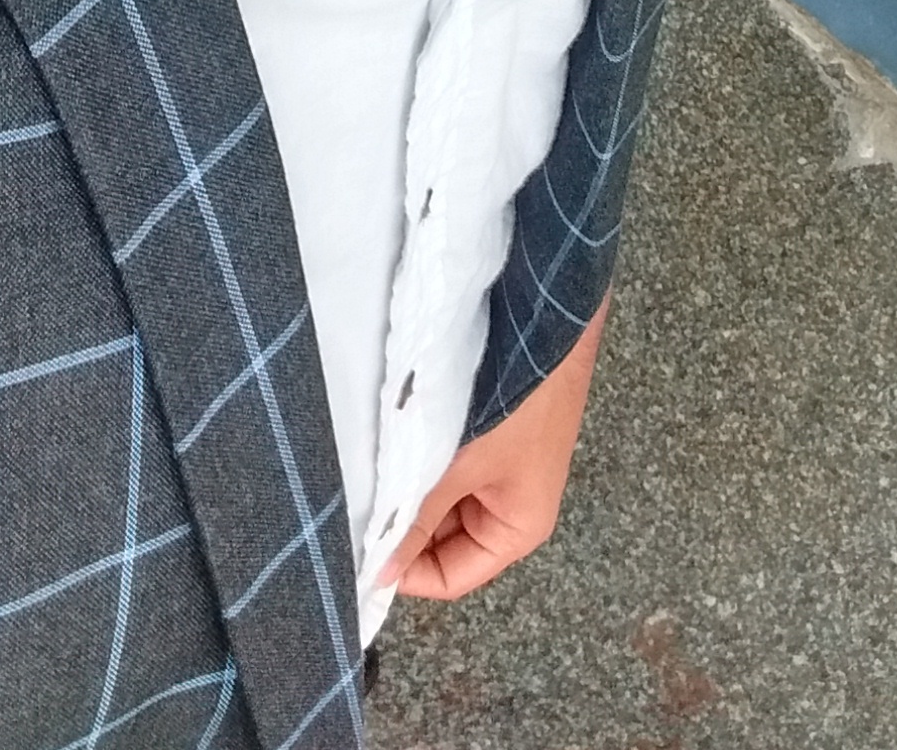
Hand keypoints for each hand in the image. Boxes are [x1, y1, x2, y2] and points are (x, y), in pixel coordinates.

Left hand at [380, 296, 608, 602]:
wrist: (546, 318)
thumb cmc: (520, 400)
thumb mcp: (462, 466)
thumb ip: (416, 519)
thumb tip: (376, 573)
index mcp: (516, 530)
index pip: (450, 577)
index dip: (404, 573)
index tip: (354, 556)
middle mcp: (508, 505)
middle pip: (442, 539)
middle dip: (400, 526)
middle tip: (350, 509)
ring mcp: (497, 466)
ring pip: (438, 497)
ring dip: (406, 489)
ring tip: (364, 473)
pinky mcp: (486, 431)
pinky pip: (443, 462)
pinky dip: (416, 459)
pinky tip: (386, 442)